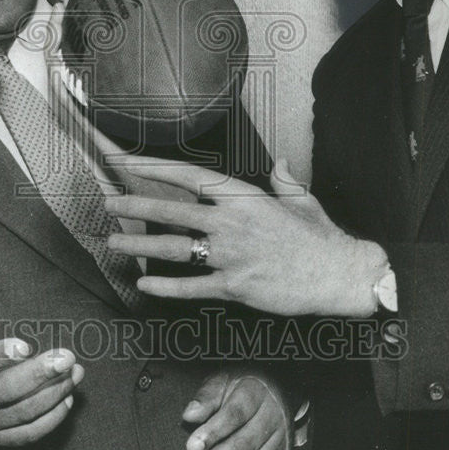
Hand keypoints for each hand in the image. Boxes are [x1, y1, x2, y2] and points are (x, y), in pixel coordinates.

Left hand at [106, 158, 388, 315]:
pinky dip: (166, 286)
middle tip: (109, 204)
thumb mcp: (301, 200)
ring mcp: (231, 256)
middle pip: (173, 211)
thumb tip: (280, 163)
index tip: (131, 163)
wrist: (338, 274)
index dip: (157, 168)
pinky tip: (144, 283)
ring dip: (140, 245)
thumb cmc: (320, 237)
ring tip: (113, 243)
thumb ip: (283, 180)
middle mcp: (231, 223)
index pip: (191, 176)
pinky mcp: (235, 286)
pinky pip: (192, 286)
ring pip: (175, 248)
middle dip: (137, 206)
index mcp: (244, 197)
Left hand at [181, 372, 290, 449]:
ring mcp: (281, 439)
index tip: (190, 448)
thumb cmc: (241, 386)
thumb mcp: (222, 380)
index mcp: (255, 392)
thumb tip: (189, 415)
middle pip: (244, 446)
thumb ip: (206, 397)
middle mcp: (273, 416)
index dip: (212, 433)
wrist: (275, 390)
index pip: (235, 414)